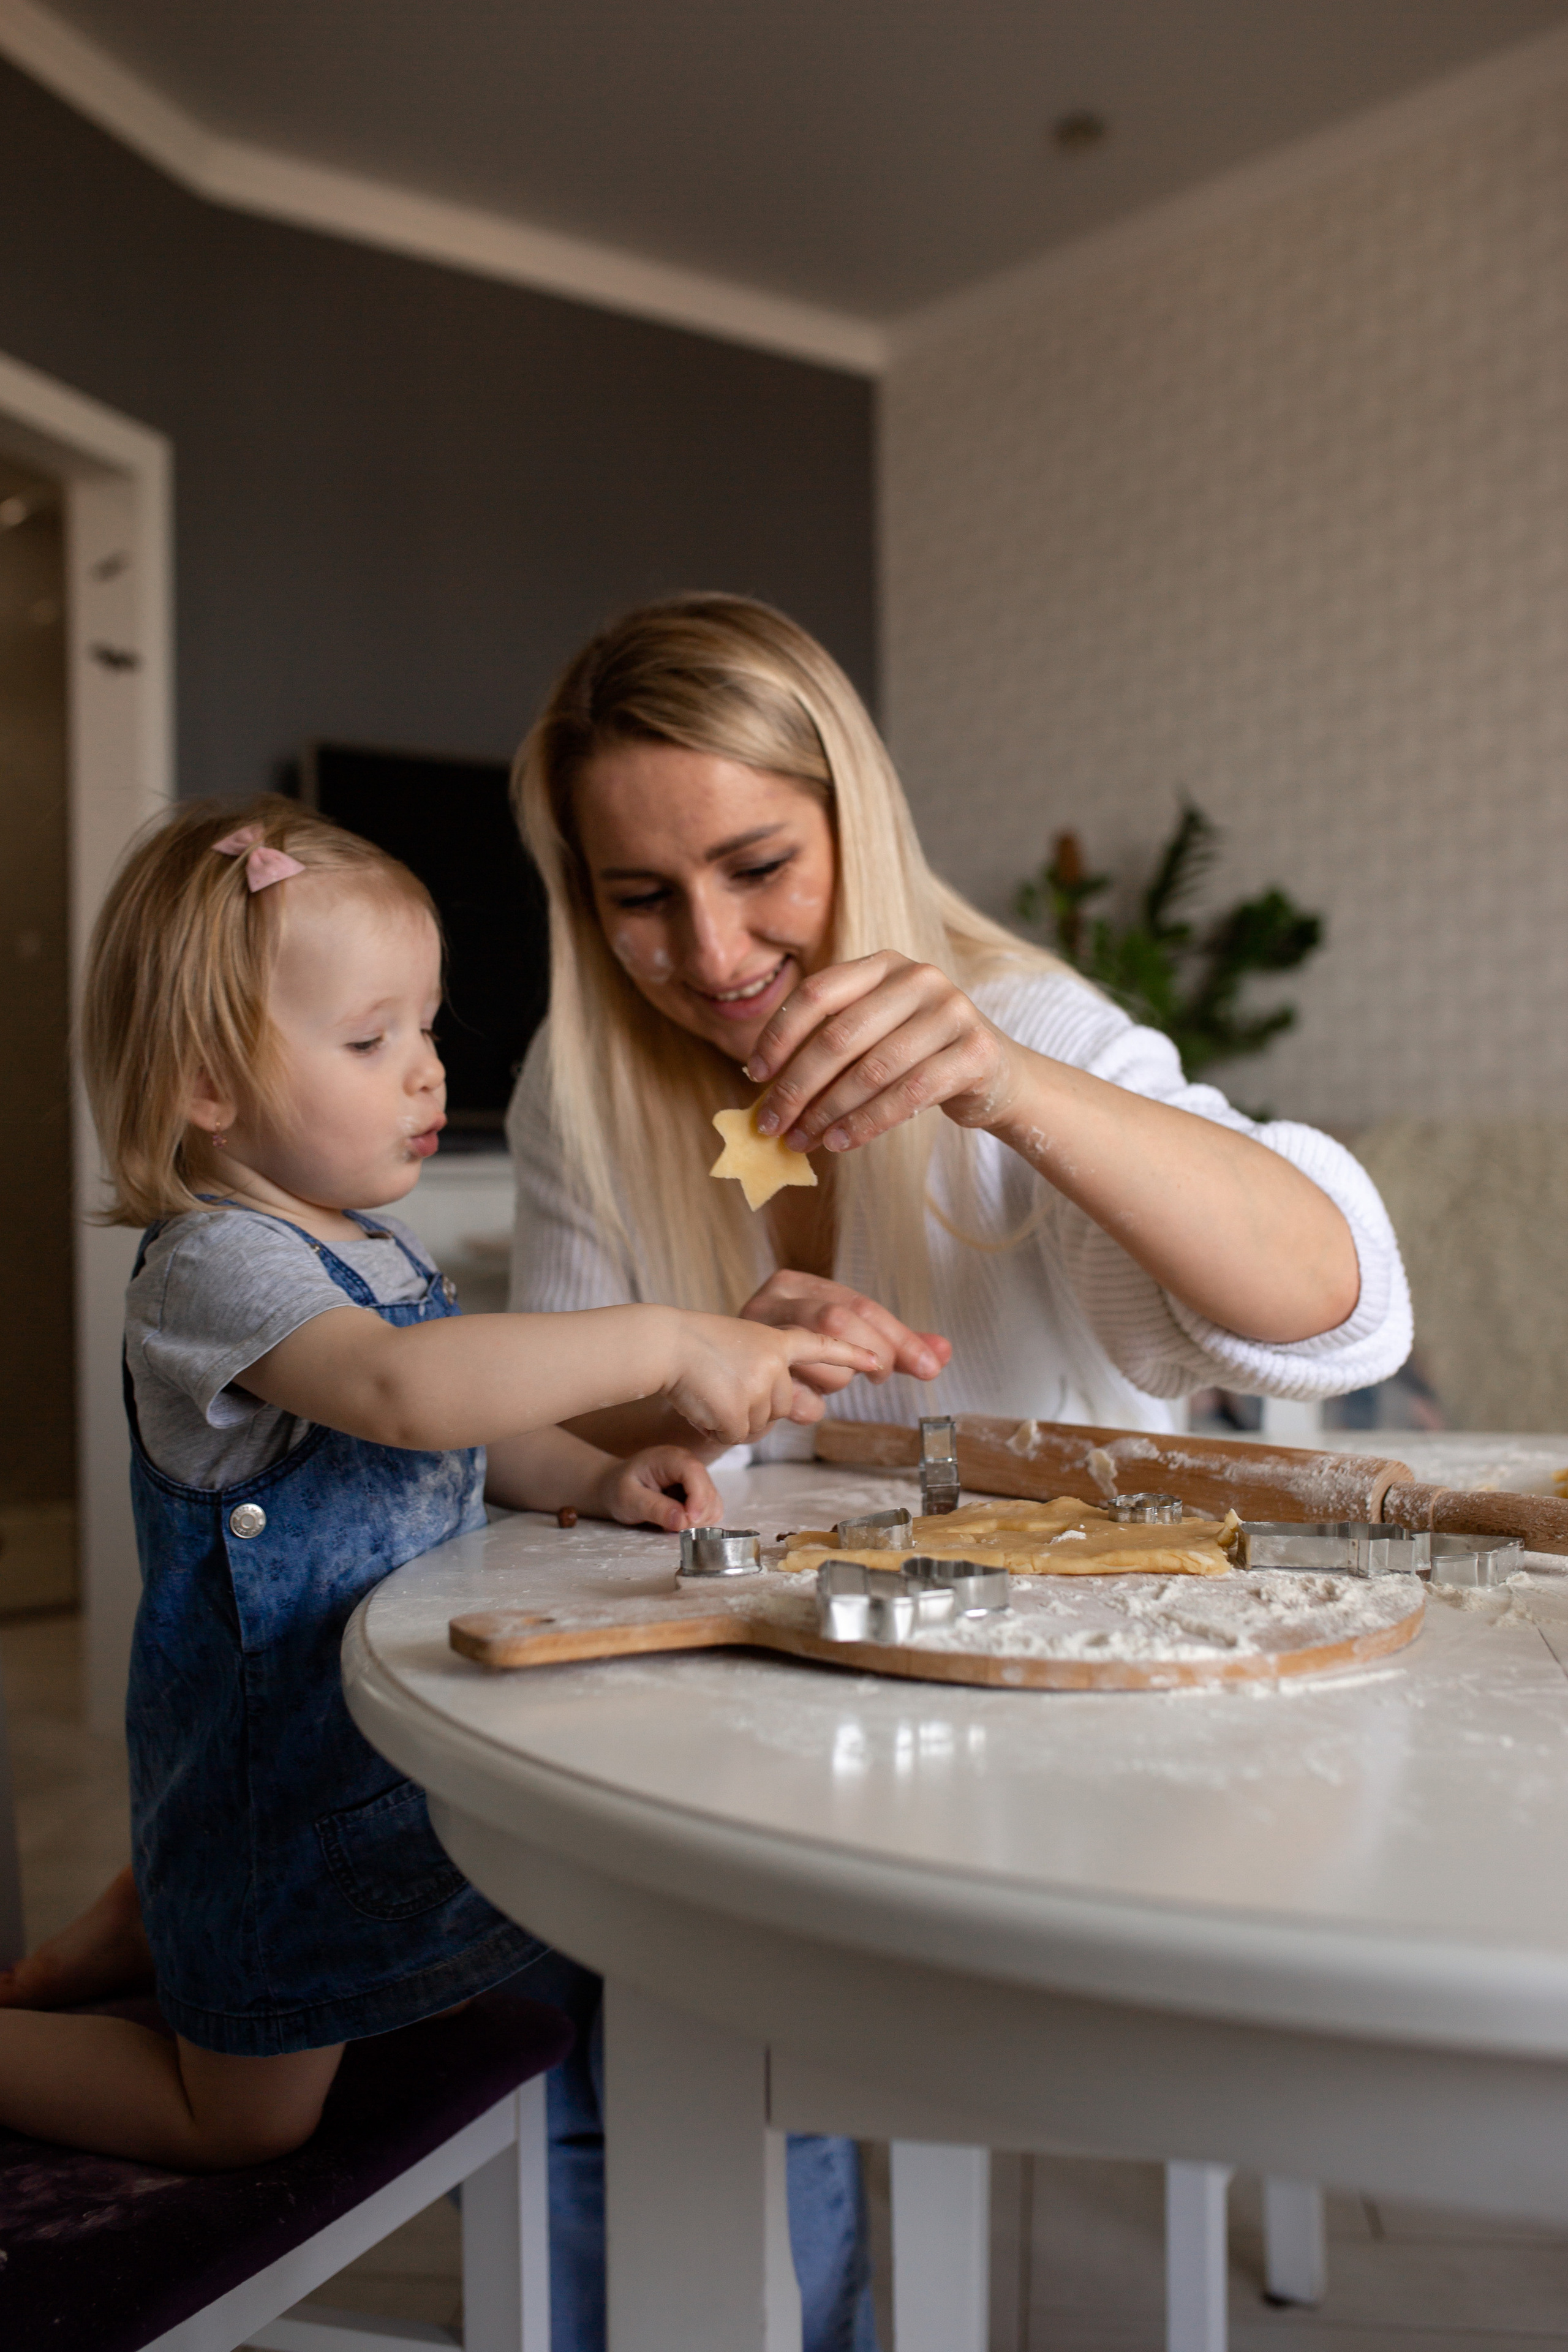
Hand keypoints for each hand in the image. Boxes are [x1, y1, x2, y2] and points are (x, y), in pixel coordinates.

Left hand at [588, 1444, 723, 1531]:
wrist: (615, 1485)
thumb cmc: (618, 1488)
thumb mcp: (629, 1500)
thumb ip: (654, 1508)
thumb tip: (682, 1521)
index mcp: (669, 1458)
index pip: (694, 1472)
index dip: (697, 1498)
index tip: (687, 1521)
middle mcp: (688, 1463)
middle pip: (708, 1490)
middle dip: (696, 1514)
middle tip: (671, 1526)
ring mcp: (695, 1477)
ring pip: (713, 1502)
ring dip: (698, 1520)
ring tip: (671, 1523)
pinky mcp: (698, 1491)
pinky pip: (710, 1509)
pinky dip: (699, 1521)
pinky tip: (677, 1520)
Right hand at [658, 1310, 880, 1442]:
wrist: (665, 1346)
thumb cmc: (696, 1347)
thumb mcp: (743, 1343)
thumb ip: (770, 1364)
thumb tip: (796, 1401)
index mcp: (776, 1338)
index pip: (822, 1345)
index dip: (851, 1355)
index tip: (879, 1362)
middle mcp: (774, 1360)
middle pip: (785, 1404)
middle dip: (757, 1405)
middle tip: (725, 1386)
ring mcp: (759, 1384)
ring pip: (761, 1422)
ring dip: (736, 1417)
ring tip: (712, 1391)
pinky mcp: (740, 1408)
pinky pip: (739, 1435)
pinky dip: (719, 1429)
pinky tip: (704, 1406)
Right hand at [739, 1269, 950, 1389]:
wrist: (716, 1380)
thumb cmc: (788, 1357)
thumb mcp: (839, 1340)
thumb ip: (890, 1343)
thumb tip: (943, 1351)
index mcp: (794, 1284)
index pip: (859, 1305)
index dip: (900, 1338)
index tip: (930, 1367)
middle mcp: (770, 1302)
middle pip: (839, 1322)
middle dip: (874, 1354)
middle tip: (880, 1376)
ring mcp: (752, 1341)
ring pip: (822, 1362)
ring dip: (837, 1383)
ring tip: (823, 1383)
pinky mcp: (741, 1381)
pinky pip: (800, 1403)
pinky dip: (813, 1409)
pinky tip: (801, 1401)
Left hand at [744, 953, 1022, 1155]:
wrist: (996, 1074)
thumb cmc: (918, 1057)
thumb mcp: (874, 1037)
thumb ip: (829, 1048)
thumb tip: (767, 1091)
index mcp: (883, 965)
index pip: (817, 993)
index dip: (779, 1036)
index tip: (754, 1076)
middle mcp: (918, 978)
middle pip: (839, 1036)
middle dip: (797, 1086)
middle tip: (771, 1124)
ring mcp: (952, 1011)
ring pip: (872, 1070)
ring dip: (827, 1112)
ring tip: (801, 1140)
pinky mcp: (975, 1051)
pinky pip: (908, 1095)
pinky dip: (866, 1124)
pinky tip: (839, 1142)